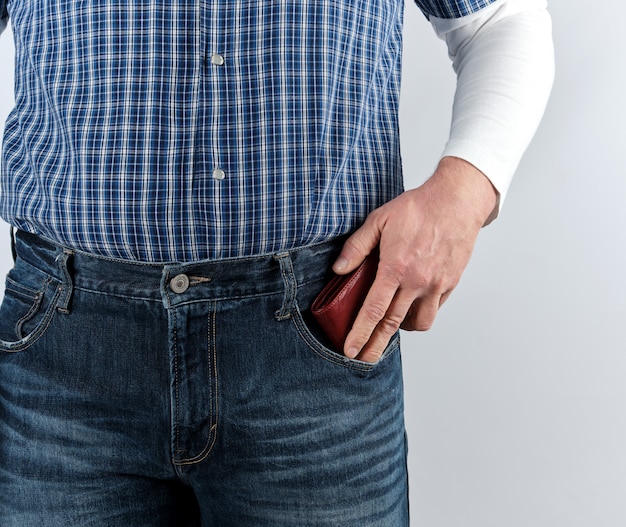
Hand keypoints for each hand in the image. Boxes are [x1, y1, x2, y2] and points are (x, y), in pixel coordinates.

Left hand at [332, 157, 497, 362]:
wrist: (457, 201)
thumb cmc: (418, 208)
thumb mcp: (379, 220)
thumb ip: (356, 247)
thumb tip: (338, 269)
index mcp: (396, 267)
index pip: (374, 310)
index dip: (360, 333)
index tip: (350, 349)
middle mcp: (417, 281)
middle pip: (393, 324)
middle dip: (376, 345)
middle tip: (364, 358)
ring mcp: (436, 285)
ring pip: (419, 322)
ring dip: (402, 329)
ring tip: (390, 326)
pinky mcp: (450, 283)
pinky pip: (434, 308)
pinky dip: (421, 312)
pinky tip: (411, 305)